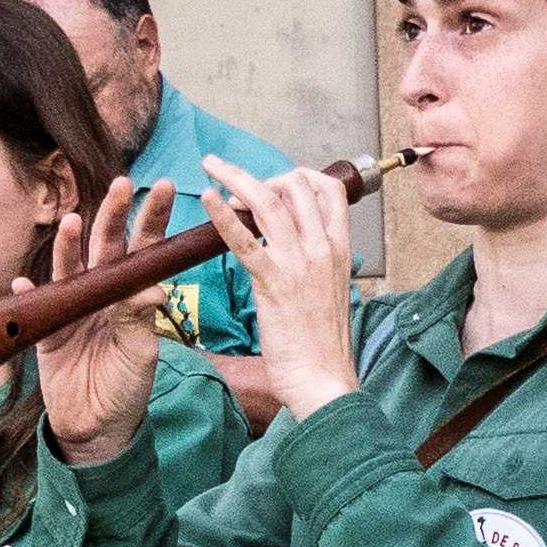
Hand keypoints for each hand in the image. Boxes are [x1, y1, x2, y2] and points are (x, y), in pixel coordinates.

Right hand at [40, 176, 178, 462]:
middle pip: (105, 247)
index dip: (152, 220)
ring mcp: (73, 309)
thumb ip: (140, 319)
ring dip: (67, 246)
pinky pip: (36, 308)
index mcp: (131, 295)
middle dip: (113, 215)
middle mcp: (102, 294)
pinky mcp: (48, 331)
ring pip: (68, 268)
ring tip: (70, 223)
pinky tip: (25, 283)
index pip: (144, 250)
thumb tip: (151, 287)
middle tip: (124, 184)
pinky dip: (29, 296)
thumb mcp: (141, 354)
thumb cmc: (126, 387)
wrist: (98, 427)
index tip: (168, 188)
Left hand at [202, 155, 364, 419]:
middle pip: (295, 184)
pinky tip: (208, 199)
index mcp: (339, 249)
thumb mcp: (329, 292)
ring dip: (235, 177)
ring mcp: (299, 263)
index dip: (298, 176)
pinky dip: (223, 214)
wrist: (322, 379)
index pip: (328, 189)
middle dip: (261, 175)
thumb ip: (315, 263)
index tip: (274, 182)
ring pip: (267, 201)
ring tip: (211, 166)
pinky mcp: (273, 282)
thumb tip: (293, 247)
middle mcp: (322, 248)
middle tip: (234, 183)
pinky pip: (245, 239)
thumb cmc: (322, 345)